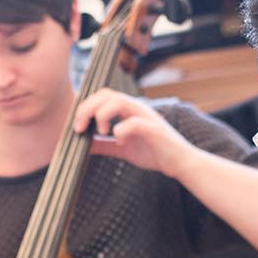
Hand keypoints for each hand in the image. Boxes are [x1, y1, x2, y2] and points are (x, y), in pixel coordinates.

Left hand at [74, 88, 192, 175]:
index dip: (85, 106)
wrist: (180, 162)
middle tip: (80, 129)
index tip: (76, 125)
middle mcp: (136, 108)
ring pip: (118, 101)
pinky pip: (133, 123)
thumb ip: (103, 145)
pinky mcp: (153, 129)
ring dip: (102, 116)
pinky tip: (120, 142)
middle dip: (87, 109)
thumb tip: (82, 146)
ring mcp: (146, 116)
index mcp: (128, 109)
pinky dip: (121, 131)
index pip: (102, 95)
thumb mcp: (121, 149)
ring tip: (102, 133)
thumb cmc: (154, 153)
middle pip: (106, 94)